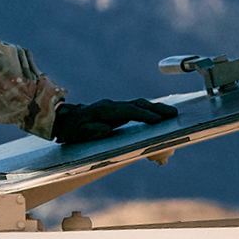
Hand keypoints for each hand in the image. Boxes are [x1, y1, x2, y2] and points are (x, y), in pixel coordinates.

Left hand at [52, 98, 180, 144]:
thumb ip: (91, 131)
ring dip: (156, 109)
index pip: (128, 111)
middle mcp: (112, 105)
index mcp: (104, 111)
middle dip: (157, 109)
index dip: (144, 115)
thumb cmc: (72, 129)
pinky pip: (136, 109)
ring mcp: (115, 106)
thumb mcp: (77, 133)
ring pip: (138, 105)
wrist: (64, 119)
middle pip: (138, 104)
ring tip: (172, 114)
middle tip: (174, 114)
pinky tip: (159, 115)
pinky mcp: (118, 110)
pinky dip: (149, 111)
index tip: (159, 120)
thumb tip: (106, 129)